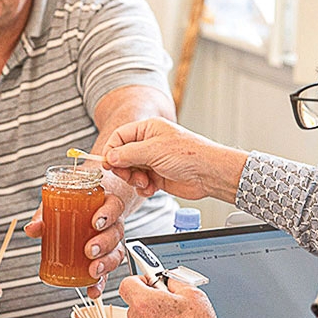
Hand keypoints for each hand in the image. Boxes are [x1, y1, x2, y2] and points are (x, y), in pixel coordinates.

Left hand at [24, 188, 127, 298]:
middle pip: (115, 234)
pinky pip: (108, 273)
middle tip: (89, 250)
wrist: (90, 211)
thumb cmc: (76, 207)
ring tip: (93, 270)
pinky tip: (93, 290)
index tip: (95, 223)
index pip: (114, 206)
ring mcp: (112, 244)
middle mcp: (113, 225)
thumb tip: (31, 229)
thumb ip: (44, 216)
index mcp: (107, 206)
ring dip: (105, 264)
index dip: (107, 215)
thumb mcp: (60, 205)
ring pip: (116, 253)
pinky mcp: (105, 260)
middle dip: (103, 244)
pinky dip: (100, 283)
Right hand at [102, 117, 235, 199]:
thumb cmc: (188, 155)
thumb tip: (109, 157)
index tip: (108, 164)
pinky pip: (141, 182)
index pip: (119, 136)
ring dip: (133, 179)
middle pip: (122, 155)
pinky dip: (143, 187)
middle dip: (123, 168)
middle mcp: (149, 144)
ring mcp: (153, 160)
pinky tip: (152, 188)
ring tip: (145, 181)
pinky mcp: (158, 176)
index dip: (111, 150)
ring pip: (130, 171)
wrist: (209, 174)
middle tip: (128, 175)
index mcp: (148, 129)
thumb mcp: (153, 151)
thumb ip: (127, 154)